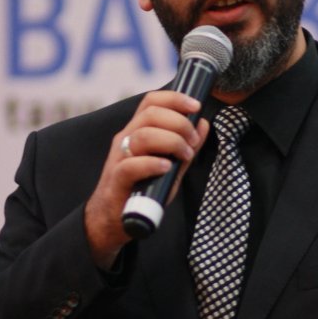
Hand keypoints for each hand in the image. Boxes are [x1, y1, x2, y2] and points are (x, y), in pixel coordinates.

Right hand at [85, 91, 209, 268]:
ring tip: (184, 155)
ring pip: (142, 136)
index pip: (151, 102)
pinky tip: (166, 167)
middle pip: (150, 114)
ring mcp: (119, 158)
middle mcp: (126, 139)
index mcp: (137, 131)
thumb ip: (186, 146)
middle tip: (192, 141)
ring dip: (170, 141)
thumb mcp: (171, 165)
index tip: (196, 106)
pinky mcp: (116, 179)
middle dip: (179, 122)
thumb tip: (203, 124)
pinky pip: (131, 165)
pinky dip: (152, 163)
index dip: (174, 99)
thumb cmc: (142, 190)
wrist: (114, 219)